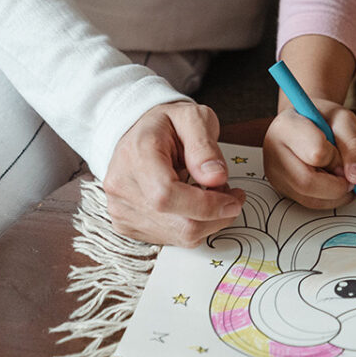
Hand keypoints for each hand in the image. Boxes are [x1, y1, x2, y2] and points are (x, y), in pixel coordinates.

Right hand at [103, 101, 245, 246]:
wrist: (139, 133)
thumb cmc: (168, 124)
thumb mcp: (194, 117)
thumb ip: (205, 146)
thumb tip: (216, 178)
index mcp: (136, 155)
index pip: (167, 196)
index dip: (207, 205)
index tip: (234, 198)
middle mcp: (122, 186)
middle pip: (178, 223)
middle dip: (216, 215)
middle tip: (231, 194)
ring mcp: (121, 210)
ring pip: (179, 236)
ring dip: (208, 221)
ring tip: (213, 194)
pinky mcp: (127, 226)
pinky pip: (172, 239)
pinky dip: (193, 225)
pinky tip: (194, 205)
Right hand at [263, 98, 355, 208]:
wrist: (304, 121)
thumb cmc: (323, 119)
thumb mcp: (344, 120)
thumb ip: (353, 145)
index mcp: (287, 126)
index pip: (316, 152)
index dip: (337, 158)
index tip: (343, 154)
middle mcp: (273, 151)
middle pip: (307, 182)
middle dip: (337, 185)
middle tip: (349, 176)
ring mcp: (274, 172)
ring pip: (309, 198)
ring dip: (335, 194)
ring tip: (341, 176)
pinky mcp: (280, 188)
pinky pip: (309, 203)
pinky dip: (329, 199)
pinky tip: (334, 184)